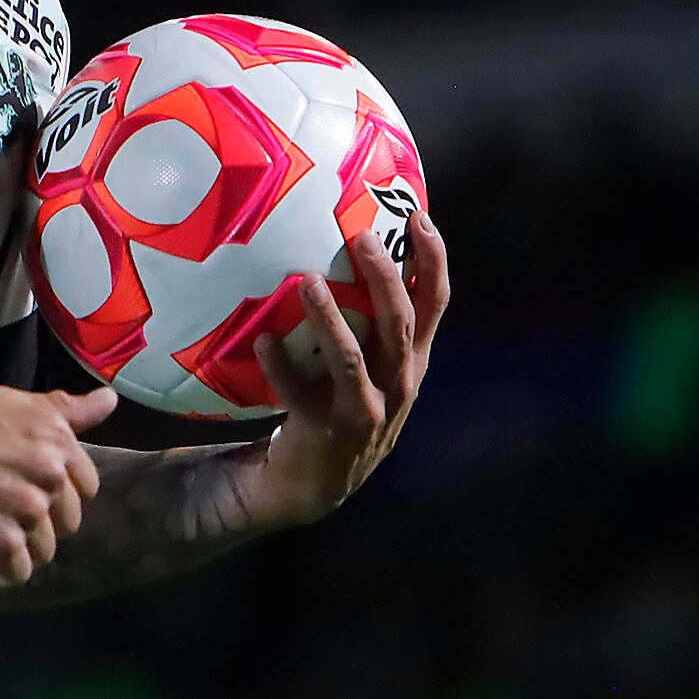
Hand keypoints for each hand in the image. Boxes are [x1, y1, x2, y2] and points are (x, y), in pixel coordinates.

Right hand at [0, 386, 112, 585]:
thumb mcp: (8, 404)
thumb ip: (63, 409)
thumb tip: (110, 400)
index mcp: (56, 438)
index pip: (85, 486)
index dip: (52, 490)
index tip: (16, 482)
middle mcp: (49, 473)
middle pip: (66, 522)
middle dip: (35, 518)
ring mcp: (27, 512)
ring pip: (43, 550)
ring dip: (14, 545)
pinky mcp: (2, 547)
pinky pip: (17, 574)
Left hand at [250, 210, 450, 528]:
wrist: (314, 483)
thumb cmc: (340, 405)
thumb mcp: (372, 367)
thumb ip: (371, 321)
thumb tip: (351, 244)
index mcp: (413, 362)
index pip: (435, 304)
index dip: (434, 260)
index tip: (419, 215)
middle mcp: (398, 384)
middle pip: (400, 324)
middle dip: (385, 280)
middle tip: (362, 237)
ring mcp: (365, 411)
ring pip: (353, 358)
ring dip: (330, 318)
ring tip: (307, 280)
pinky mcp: (327, 430)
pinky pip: (300, 393)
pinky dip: (281, 366)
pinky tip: (263, 342)